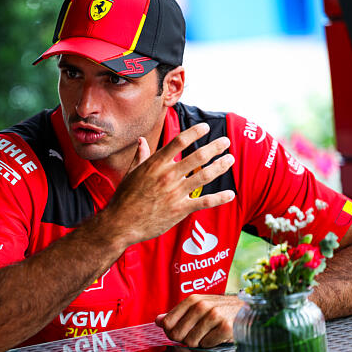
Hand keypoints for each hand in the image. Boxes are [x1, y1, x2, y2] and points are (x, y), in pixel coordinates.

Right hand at [105, 123, 234, 245]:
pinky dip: (220, 198)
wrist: (121, 223)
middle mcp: (167, 176)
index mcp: (155, 164)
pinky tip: (231, 194)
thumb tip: (141, 140)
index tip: (205, 127)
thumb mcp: (130, 173)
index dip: (195, 132)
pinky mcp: (180, 209)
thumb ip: (140, 156)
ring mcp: (175, 193)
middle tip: (226, 141)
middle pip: (198, 156)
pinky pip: (205, 202)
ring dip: (221, 166)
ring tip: (230, 159)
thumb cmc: (124, 198)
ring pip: (205, 176)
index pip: (179, 141)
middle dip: (215, 147)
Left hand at [155, 294, 242, 347]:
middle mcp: (202, 306)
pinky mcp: (225, 327)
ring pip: (191, 341)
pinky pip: (207, 344)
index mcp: (192, 299)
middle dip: (183, 339)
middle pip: (177, 334)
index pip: (167, 322)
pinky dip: (210, 344)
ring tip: (206, 333)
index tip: (177, 333)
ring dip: (198, 342)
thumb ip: (177, 313)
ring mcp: (214, 316)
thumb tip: (158, 320)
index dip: (169, 331)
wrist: (245, 309)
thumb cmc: (219, 308)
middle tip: (194, 335)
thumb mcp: (197, 305)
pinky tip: (216, 336)